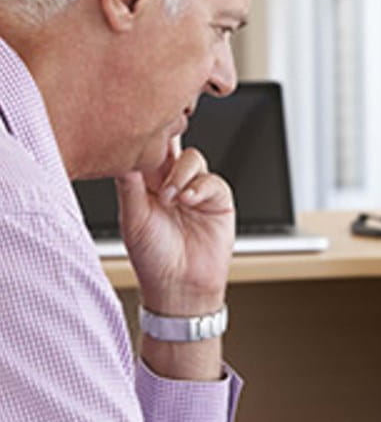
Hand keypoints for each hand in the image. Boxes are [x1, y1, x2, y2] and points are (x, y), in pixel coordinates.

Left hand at [116, 139, 233, 315]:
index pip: (146, 151)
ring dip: (181, 174)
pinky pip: (212, 180)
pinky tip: (189, 201)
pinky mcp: (217, 199)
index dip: (145, 140)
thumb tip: (122, 155)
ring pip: (192, 158)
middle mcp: (170, 183)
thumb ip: (129, 184)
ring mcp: (195, 189)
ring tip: (171, 198)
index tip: (140, 135)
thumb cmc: (153, 258)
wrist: (181, 286)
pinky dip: (201, 187)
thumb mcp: (132, 218)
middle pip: (171, 146)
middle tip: (159, 156)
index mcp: (144, 185)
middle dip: (167, 145)